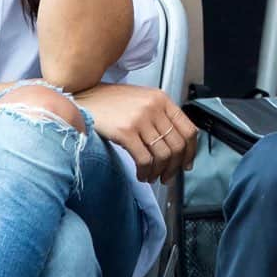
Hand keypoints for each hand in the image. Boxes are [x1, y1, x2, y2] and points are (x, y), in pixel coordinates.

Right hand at [75, 83, 196, 183]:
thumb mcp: (142, 101)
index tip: (187, 164)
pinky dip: (145, 172)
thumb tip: (176, 145)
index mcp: (162, 99)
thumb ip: (160, 116)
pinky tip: (141, 175)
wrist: (85, 99)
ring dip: (159, 172)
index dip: (191, 151)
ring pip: (163, 155)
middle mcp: (154, 107)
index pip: (189, 129)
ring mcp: (140, 119)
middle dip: (174, 167)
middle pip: (178, 145)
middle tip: (167, 176)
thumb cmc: (112, 103)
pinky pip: (145, 160)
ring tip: (151, 177)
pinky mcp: (126, 132)